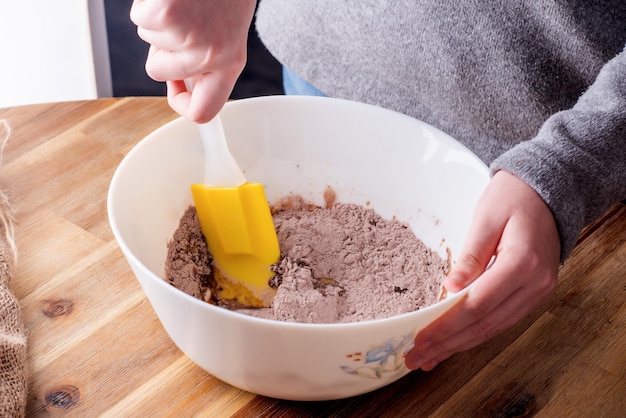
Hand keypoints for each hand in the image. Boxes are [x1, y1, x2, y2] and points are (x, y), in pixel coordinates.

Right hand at [130, 0, 255, 121]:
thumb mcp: (228, 31)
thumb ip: (208, 61)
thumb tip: (184, 86)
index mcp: (230, 62)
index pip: (203, 111)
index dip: (182, 103)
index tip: (176, 87)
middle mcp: (211, 56)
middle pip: (158, 71)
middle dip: (160, 47)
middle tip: (183, 20)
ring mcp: (187, 36)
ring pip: (148, 40)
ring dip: (159, 19)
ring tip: (184, 1)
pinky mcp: (165, 15)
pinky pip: (139, 18)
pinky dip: (148, 3)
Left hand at [405, 170, 560, 370]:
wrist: (547, 192)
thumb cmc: (513, 197)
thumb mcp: (485, 218)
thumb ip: (469, 256)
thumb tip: (449, 289)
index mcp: (522, 263)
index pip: (476, 305)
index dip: (446, 326)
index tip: (419, 340)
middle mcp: (535, 284)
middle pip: (484, 324)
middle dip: (448, 344)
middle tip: (416, 358)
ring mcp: (538, 292)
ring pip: (493, 328)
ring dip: (460, 345)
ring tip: (430, 357)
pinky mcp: (534, 294)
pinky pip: (502, 320)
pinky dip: (475, 333)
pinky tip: (455, 341)